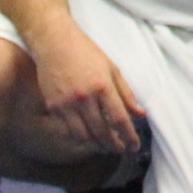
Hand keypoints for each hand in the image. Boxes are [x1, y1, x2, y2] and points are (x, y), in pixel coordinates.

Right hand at [33, 27, 144, 156]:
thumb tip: (140, 114)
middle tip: (121, 150)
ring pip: (83, 136)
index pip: (119, 119)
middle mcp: (84, 97)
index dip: (129, 137)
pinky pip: (67, 130)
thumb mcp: (112, 68)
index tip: (134, 146)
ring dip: (96, 144)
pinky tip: (88, 135)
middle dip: (114, 146)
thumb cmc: (86, 53)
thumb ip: (126, 93)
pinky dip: (79, 136)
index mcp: (102, 86)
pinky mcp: (53, 106)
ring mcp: (66, 103)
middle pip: (102, 132)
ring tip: (106, 144)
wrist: (54, 42)